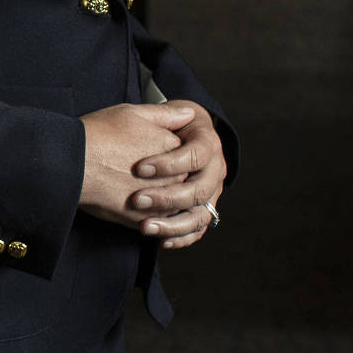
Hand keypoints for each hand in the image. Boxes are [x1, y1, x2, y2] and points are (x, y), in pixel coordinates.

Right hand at [77, 103, 190, 227]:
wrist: (73, 163)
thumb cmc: (99, 135)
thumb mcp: (133, 113)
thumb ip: (165, 114)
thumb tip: (188, 114)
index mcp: (173, 148)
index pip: (186, 154)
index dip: (168, 152)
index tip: (151, 152)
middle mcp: (172, 177)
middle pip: (181, 180)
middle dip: (168, 177)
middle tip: (143, 172)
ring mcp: (159, 201)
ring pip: (171, 203)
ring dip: (160, 198)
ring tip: (136, 188)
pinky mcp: (143, 219)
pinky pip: (157, 222)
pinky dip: (150, 215)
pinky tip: (133, 203)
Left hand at [123, 100, 227, 250]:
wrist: (181, 139)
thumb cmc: (168, 125)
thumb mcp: (166, 114)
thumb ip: (169, 114)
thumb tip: (184, 112)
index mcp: (208, 145)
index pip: (194, 156)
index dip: (168, 163)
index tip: (139, 168)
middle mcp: (215, 172)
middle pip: (199, 191)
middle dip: (167, 197)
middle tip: (137, 200)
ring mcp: (211, 194)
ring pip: (200, 216)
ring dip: (173, 224)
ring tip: (144, 227)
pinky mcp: (203, 211)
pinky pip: (196, 231)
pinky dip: (180, 237)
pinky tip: (159, 239)